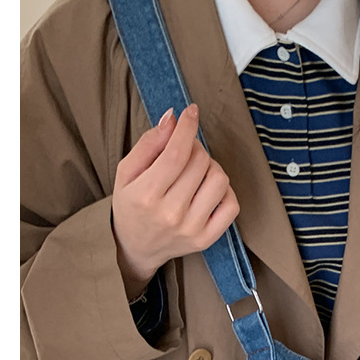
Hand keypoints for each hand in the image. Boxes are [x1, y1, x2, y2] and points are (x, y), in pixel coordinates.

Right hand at [112, 104, 239, 298]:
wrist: (137, 247)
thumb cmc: (132, 205)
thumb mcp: (127, 172)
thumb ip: (149, 143)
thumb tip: (173, 118)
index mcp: (146, 195)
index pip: (176, 154)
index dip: (187, 128)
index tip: (191, 112)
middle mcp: (171, 214)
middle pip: (200, 162)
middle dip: (195, 146)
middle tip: (185, 149)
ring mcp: (192, 228)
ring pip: (219, 179)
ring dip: (210, 166)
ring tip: (195, 170)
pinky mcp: (207, 238)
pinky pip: (232, 204)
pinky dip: (224, 190)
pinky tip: (208, 188)